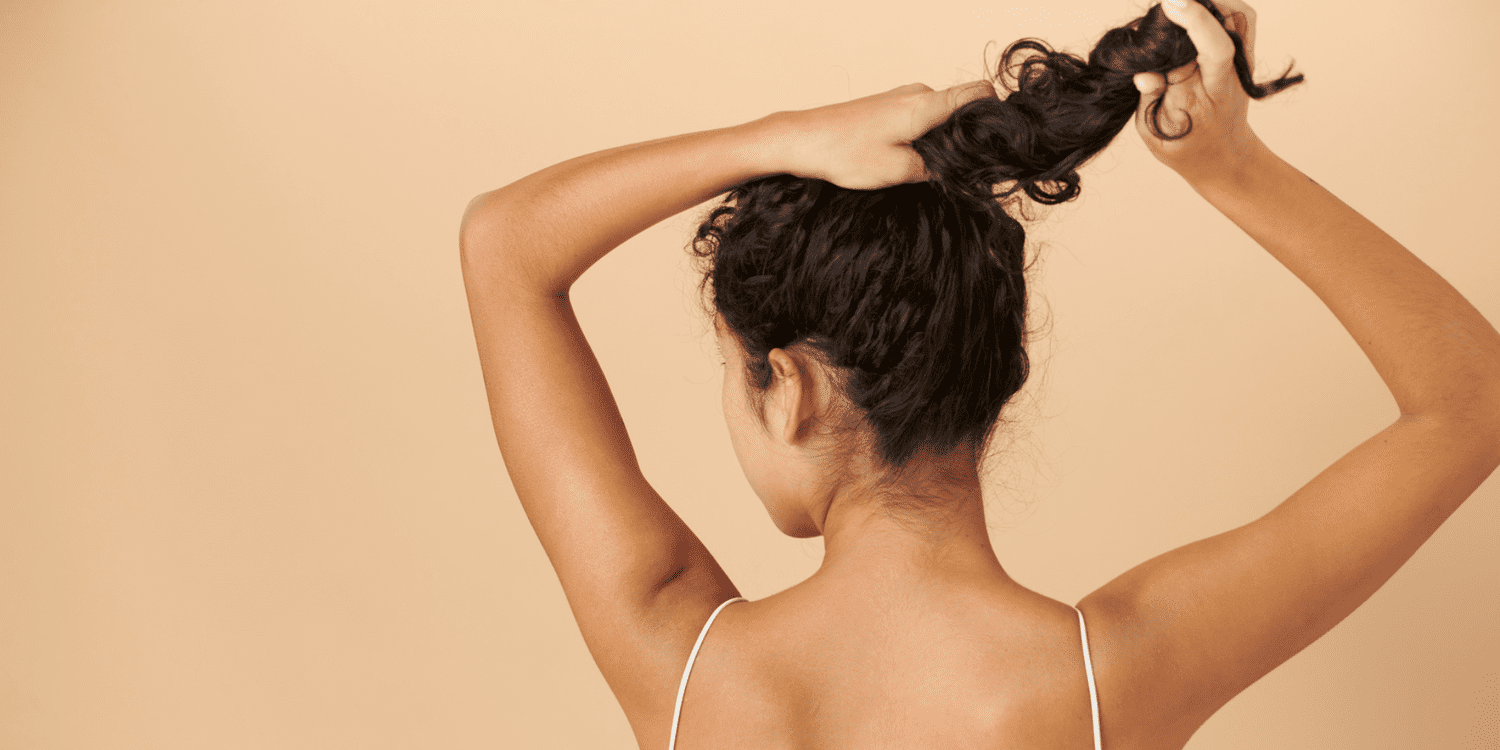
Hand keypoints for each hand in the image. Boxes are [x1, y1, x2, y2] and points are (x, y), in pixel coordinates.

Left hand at [776, 80, 997, 190]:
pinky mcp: (890, 107)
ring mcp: (903, 98)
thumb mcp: (898, 170)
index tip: (997, 143)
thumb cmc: (843, 152)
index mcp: (926, 104)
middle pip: (963, 108)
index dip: (996, 115)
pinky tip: (911, 161)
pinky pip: (922, 119)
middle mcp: (918, 94)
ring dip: (943, 141)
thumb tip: (963, 169)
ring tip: (930, 169)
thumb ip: (937, 168)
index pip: (979, 93)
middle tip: (962, 169)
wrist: (802, 140)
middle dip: (968, 137)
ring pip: (941, 116)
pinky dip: (925, 138)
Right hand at [1132, 0, 1264, 183]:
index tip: (1170, 3)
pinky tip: (1195, 10)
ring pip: (1236, 15)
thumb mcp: (1157, 132)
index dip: (1196, 20)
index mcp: (1207, 96)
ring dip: (1207, 4)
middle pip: (1225, 24)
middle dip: (1192, 8)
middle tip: (1161, 10)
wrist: (1224, 156)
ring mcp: (1239, 63)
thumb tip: (1142, 72)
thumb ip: (1150, 99)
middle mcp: (1228, 75)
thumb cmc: (1185, 146)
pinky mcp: (1242, 54)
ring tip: (1176, 9)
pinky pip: (1240, 18)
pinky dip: (1218, 6)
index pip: (1213, 48)